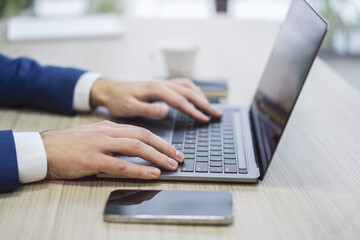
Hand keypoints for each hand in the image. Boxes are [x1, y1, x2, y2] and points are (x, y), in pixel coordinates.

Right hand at [40, 121, 184, 179]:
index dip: (160, 140)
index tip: (172, 149)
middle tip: (179, 157)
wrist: (44, 148)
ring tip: (171, 165)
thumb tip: (133, 145)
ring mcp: (100, 144)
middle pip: (144, 136)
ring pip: (136, 147)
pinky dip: (139, 169)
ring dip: (157, 157)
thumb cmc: (69, 144)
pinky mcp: (92, 159)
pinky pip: (121, 164)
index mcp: (110, 127)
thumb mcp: (94, 135)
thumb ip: (113, 138)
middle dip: (165, 147)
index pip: (141, 131)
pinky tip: (152, 173)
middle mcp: (108, 132)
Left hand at [90, 78, 221, 121]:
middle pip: (189, 93)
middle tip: (217, 115)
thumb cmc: (119, 100)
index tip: (204, 119)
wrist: (110, 90)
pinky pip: (183, 85)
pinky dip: (194, 91)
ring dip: (201, 97)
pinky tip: (198, 97)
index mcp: (156, 89)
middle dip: (204, 104)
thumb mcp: (129, 107)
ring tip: (212, 108)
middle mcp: (162, 83)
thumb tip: (166, 111)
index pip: (180, 101)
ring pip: (188, 87)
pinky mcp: (162, 85)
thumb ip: (147, 109)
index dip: (193, 111)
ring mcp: (163, 83)